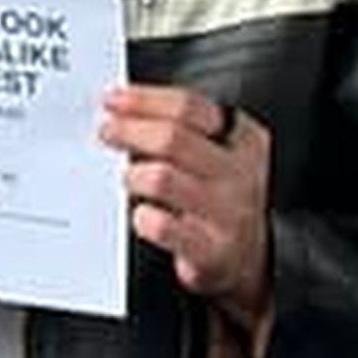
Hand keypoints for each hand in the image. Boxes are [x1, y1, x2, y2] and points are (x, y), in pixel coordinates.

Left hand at [99, 84, 273, 323]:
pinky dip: (143, 217)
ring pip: (162, 179)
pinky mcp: (212, 250)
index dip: (144, 100)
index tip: (112, 99)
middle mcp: (240, 174)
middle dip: (130, 130)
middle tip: (107, 132)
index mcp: (243, 139)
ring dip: (134, 175)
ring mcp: (228, 213)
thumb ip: (178, 127)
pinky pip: (163, 226)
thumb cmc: (219, 196)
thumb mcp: (214, 153)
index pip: (189, 107)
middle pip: (173, 138)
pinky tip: (143, 215)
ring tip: (129, 178)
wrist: (249, 257)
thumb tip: (121, 108)